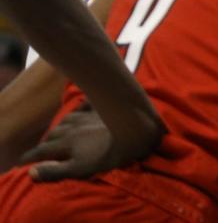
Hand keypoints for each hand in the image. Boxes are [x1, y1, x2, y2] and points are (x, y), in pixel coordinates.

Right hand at [21, 108, 160, 181]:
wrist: (135, 131)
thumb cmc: (109, 154)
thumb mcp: (80, 169)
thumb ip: (55, 171)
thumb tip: (31, 172)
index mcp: (66, 143)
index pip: (42, 151)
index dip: (31, 157)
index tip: (22, 162)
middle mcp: (72, 127)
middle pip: (53, 134)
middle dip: (46, 142)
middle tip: (43, 149)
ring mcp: (87, 116)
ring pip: (66, 120)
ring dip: (60, 127)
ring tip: (59, 132)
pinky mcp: (101, 109)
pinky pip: (87, 104)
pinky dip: (80, 107)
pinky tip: (81, 106)